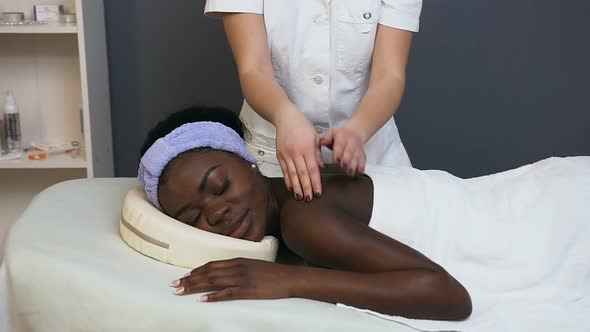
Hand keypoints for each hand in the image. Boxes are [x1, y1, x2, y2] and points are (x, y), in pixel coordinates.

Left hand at [170, 258, 295, 301]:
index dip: (196, 271)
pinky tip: (202, 300)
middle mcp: (236, 268)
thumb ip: (239, 267)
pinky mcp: (247, 290)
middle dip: (190, 279)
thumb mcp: (253, 265)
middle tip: (175, 285)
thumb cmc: (273, 273)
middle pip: (208, 273)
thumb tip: (225, 272)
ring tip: (182, 292)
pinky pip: (226, 293)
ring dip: (195, 287)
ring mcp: (241, 279)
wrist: (289, 278)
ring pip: (212, 282)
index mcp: (238, 260)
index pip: (211, 265)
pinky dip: (213, 296)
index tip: (184, 276)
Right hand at [275, 107, 324, 200]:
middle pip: (302, 174)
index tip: (318, 192)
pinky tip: (291, 188)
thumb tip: (321, 168)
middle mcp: (295, 152)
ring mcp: (286, 154)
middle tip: (309, 199)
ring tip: (300, 197)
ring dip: (296, 186)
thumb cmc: (303, 126)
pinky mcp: (279, 155)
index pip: (312, 169)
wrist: (286, 118)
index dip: (315, 182)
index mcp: (307, 148)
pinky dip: (287, 180)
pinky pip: (284, 170)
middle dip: (306, 187)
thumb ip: (318, 154)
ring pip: (291, 174)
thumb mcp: (315, 138)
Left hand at [319, 127, 366, 176]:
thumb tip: (322, 141)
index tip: (336, 159)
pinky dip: (362, 166)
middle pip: (350, 151)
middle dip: (346, 160)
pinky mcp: (362, 154)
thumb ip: (326, 139)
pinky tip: (359, 171)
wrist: (354, 133)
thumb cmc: (340, 136)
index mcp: (342, 136)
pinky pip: (363, 160)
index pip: (340, 144)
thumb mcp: (331, 133)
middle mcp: (351, 142)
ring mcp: (358, 148)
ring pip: (356, 157)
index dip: (338, 152)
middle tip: (343, 167)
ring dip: (353, 165)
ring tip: (350, 172)